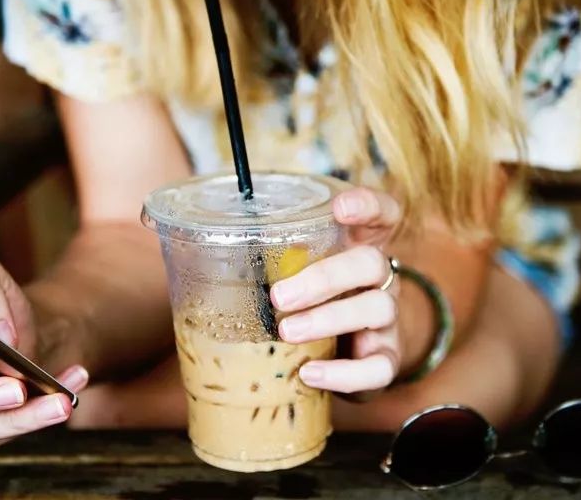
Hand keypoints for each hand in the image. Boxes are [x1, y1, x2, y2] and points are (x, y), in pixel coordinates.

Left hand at [270, 187, 401, 394]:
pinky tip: (309, 374)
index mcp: (360, 245)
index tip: (339, 207)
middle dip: (325, 277)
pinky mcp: (386, 358)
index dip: (367, 205)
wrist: (354, 349)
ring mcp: (387, 319)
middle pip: (371, 262)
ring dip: (328, 319)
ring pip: (377, 309)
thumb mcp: (299, 270)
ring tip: (287, 332)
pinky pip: (379, 368)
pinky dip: (344, 373)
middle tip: (279, 296)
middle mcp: (380, 278)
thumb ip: (270, 257)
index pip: (382, 213)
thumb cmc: (315, 298)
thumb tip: (193, 253)